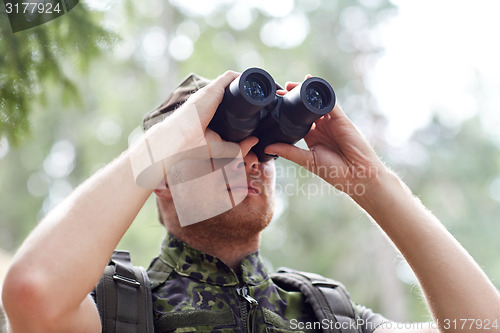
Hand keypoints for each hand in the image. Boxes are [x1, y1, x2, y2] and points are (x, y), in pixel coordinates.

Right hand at [131, 71, 257, 188]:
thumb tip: (255, 139)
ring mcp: (211, 93)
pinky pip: (231, 77)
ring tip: (266, 88)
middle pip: (234, 90)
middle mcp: (211, 101)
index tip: (260, 105)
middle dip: (251, 92)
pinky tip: (257, 80)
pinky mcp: (213, 89)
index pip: (230, 102)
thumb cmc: (194, 147)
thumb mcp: (222, 149)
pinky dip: (245, 77)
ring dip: (250, 82)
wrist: (178, 140)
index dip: (245, 103)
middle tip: (268, 96)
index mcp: (211, 113)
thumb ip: (239, 147)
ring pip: (234, 82)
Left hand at [267, 78, 386, 197]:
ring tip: (292, 85)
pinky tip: (311, 87)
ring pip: (317, 102)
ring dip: (306, 92)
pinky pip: (330, 102)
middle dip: (295, 97)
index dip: (288, 110)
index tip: (275, 103)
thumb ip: (288, 151)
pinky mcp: (341, 118)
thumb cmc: (335, 172)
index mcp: (313, 136)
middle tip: (280, 90)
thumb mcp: (307, 160)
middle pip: (307, 107)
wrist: (356, 176)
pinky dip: (321, 94)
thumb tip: (267, 147)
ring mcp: (331, 121)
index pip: (298, 118)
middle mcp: (321, 127)